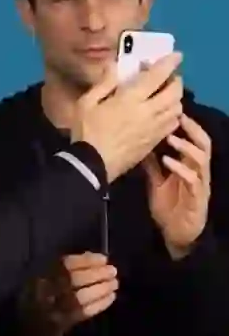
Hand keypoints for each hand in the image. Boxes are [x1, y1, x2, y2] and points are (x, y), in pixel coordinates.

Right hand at [20, 253, 118, 334]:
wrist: (35, 321)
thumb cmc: (41, 293)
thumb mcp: (45, 274)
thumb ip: (65, 266)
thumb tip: (94, 259)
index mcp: (41, 273)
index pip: (66, 264)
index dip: (87, 260)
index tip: (103, 258)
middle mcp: (46, 289)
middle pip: (74, 279)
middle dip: (97, 274)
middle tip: (113, 271)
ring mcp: (55, 307)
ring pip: (81, 297)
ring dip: (102, 289)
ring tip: (114, 283)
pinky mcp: (64, 322)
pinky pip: (85, 312)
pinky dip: (101, 303)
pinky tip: (111, 296)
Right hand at [72, 53, 183, 182]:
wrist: (93, 164)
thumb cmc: (87, 131)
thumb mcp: (86, 103)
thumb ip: (104, 83)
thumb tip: (114, 65)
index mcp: (130, 99)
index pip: (157, 76)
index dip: (169, 63)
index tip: (176, 55)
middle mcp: (148, 111)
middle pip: (174, 92)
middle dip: (175, 80)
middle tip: (167, 76)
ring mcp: (154, 128)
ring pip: (177, 108)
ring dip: (175, 97)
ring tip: (165, 94)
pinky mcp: (155, 141)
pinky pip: (173, 124)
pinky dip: (173, 114)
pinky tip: (163, 113)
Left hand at [142, 114, 211, 259]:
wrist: (175, 234)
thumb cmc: (168, 205)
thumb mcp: (157, 180)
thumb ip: (152, 164)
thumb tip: (140, 143)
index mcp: (189, 166)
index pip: (193, 139)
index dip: (186, 125)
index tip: (172, 109)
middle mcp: (198, 172)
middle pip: (204, 144)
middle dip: (192, 129)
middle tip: (177, 116)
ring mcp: (200, 185)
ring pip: (201, 160)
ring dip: (186, 147)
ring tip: (170, 138)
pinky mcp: (197, 198)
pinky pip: (193, 181)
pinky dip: (180, 169)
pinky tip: (167, 161)